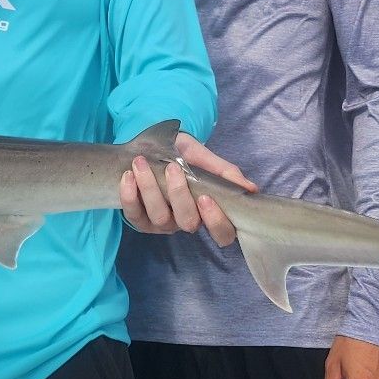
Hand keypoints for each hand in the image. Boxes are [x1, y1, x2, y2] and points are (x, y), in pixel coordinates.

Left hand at [118, 132, 255, 245]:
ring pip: (160, 218)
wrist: (150, 145)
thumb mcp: (202, 156)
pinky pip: (134, 216)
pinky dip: (130, 195)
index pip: (223, 233)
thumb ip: (223, 171)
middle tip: (172, 167)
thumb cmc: (181, 153)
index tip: (206, 196)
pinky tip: (128, 176)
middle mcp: (187, 221)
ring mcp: (163, 223)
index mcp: (208, 211)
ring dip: (150, 189)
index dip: (216, 221)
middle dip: (179, 195)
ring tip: (142, 164)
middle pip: (188, 223)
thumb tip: (250, 189)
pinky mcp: (140, 220)